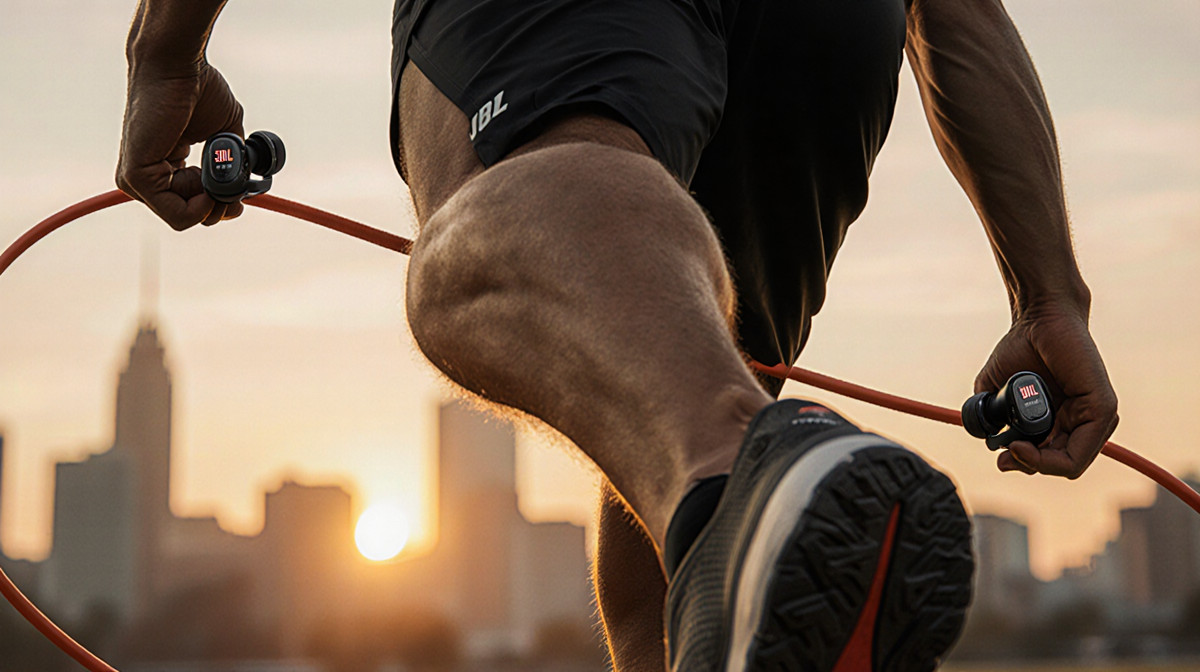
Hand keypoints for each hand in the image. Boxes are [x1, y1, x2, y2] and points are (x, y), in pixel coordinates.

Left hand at [117, 58, 244, 229]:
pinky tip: (209, 185)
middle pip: (189, 215)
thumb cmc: (198, 89)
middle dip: (219, 208)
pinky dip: (201, 207)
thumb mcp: (223, 134)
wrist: (177, 64)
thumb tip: (245, 188)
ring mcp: (137, 179)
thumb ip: (231, 163)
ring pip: (183, 218)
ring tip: (219, 178)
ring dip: (212, 205)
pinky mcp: (137, 176)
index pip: (190, 206)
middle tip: (235, 193)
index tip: (239, 195)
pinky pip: (176, 214)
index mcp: (164, 167)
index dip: (220, 205)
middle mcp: (147, 176)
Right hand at [975, 302, 1117, 478]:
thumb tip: (987, 440)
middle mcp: (1085, 421)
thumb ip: (991, 416)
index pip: (1052, 458)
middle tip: (1005, 456)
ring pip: (1070, 465)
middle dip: (1028, 466)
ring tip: (1013, 447)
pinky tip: (1023, 446)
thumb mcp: (999, 391)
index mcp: (1065, 419)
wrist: (1038, 317)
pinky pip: (1078, 454)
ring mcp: (1097, 417)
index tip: (1001, 455)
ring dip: (1035, 464)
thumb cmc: (1020, 348)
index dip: (1025, 464)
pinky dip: (1048, 459)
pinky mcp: (1102, 409)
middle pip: (1061, 465)